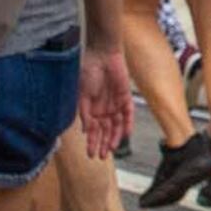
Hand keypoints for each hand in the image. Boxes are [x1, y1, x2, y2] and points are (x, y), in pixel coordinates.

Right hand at [79, 43, 131, 161]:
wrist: (101, 54)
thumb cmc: (88, 71)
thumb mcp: (82, 95)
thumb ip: (84, 113)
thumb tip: (84, 130)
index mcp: (91, 108)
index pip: (93, 130)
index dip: (92, 142)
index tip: (90, 153)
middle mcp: (103, 108)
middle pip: (105, 131)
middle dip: (102, 144)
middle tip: (100, 156)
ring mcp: (115, 104)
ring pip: (116, 126)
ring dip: (114, 138)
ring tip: (111, 149)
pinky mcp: (126, 97)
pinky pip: (128, 114)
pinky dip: (127, 124)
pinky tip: (125, 135)